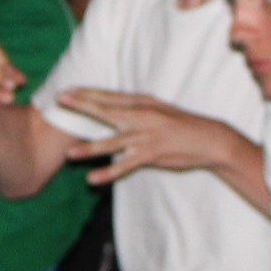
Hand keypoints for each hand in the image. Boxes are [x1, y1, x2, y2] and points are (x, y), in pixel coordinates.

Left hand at [57, 90, 242, 186]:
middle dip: (82, 106)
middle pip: (106, 110)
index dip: (87, 93)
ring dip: (90, 149)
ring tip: (69, 154)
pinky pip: (126, 165)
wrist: (210, 139)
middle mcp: (143, 116)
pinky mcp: (154, 154)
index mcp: (142, 103)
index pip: (109, 96)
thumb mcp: (158, 111)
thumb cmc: (182, 126)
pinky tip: (93, 179)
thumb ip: (136, 110)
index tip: (66, 90)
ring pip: (113, 142)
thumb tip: (115, 108)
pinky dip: (109, 172)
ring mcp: (147, 135)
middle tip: (59, 100)